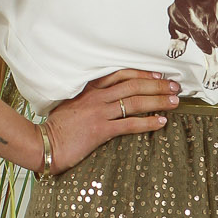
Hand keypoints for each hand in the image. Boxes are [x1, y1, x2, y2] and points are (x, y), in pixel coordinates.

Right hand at [43, 67, 179, 172]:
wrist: (43, 143)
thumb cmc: (56, 127)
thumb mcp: (70, 105)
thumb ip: (87, 99)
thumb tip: (105, 100)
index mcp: (89, 89)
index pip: (120, 75)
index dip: (142, 74)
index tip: (158, 76)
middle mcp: (96, 97)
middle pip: (133, 85)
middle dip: (157, 85)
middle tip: (175, 86)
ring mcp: (99, 113)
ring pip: (135, 102)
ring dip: (158, 100)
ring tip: (174, 101)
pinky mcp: (100, 130)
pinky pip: (130, 124)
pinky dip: (148, 122)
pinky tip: (161, 121)